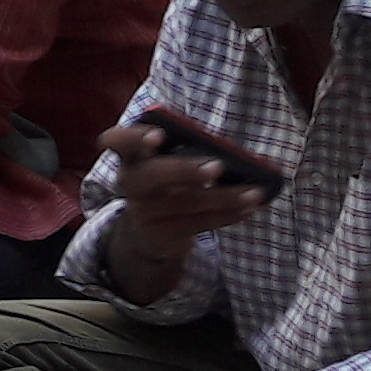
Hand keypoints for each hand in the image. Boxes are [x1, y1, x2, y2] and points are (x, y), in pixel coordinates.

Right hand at [99, 122, 269, 250]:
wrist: (145, 232)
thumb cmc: (164, 184)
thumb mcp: (162, 164)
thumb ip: (181, 151)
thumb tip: (225, 153)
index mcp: (130, 156)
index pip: (116, 140)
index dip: (134, 137)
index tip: (160, 135)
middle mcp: (130, 183)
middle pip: (153, 174)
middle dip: (185, 170)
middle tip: (218, 166)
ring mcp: (143, 212)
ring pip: (186, 203)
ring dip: (224, 197)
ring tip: (254, 192)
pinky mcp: (162, 234)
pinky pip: (198, 224)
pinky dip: (226, 215)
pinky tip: (246, 208)